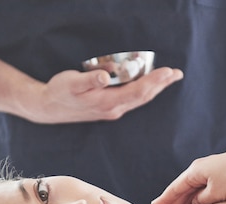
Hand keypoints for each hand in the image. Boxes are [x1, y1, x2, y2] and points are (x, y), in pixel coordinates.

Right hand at [28, 67, 182, 123]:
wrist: (48, 108)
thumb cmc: (59, 93)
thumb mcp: (71, 83)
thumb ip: (89, 80)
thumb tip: (106, 77)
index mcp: (107, 103)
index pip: (137, 91)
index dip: (154, 81)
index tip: (168, 72)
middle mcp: (113, 109)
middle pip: (143, 96)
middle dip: (161, 85)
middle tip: (177, 73)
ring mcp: (112, 109)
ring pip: (139, 98)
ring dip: (155, 88)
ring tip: (168, 77)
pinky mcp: (108, 107)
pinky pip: (132, 98)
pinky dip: (143, 89)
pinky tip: (148, 84)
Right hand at [152, 146, 225, 203]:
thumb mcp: (216, 193)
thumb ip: (201, 200)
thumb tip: (195, 202)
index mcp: (196, 170)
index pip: (176, 187)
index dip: (166, 199)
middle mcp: (203, 167)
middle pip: (184, 187)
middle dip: (174, 201)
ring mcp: (214, 168)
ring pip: (196, 187)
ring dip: (187, 199)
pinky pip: (207, 185)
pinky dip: (200, 195)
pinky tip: (199, 202)